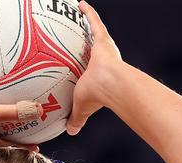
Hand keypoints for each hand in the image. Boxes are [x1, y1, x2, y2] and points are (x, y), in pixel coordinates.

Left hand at [67, 0, 122, 135]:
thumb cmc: (96, 96)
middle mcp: (103, 60)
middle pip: (95, 48)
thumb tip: (71, 131)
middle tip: (82, 37)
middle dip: (89, 43)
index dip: (88, 65)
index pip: (92, 69)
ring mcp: (104, 49)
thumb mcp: (81, 106)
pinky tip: (78, 3)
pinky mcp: (102, 39)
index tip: (85, 64)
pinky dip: (87, 12)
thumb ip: (76, 118)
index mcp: (99, 75)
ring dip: (88, 23)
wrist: (110, 84)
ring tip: (78, 14)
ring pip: (95, 32)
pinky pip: (93, 21)